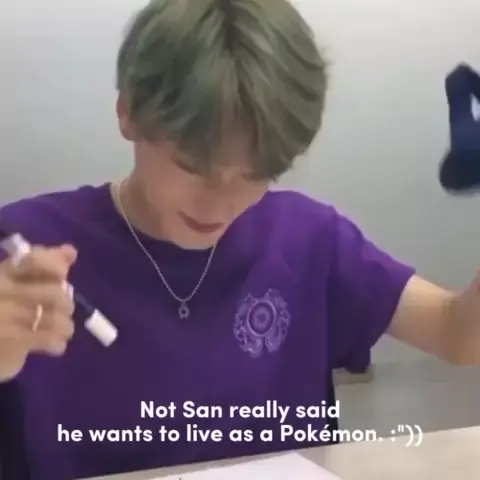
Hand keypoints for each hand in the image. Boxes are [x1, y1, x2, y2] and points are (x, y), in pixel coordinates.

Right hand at [0, 245, 76, 381]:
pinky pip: (49, 339)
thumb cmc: (3, 311)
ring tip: (62, 328)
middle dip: (66, 304)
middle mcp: (3, 292)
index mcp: (4, 274)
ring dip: (65, 325)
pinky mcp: (12, 342)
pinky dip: (58, 342)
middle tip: (64, 310)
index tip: (62, 272)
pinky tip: (56, 344)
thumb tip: (71, 251)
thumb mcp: (18, 284)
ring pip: (55, 318)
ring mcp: (5, 319)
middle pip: (55, 293)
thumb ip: (44, 265)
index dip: (56, 265)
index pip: (35, 261)